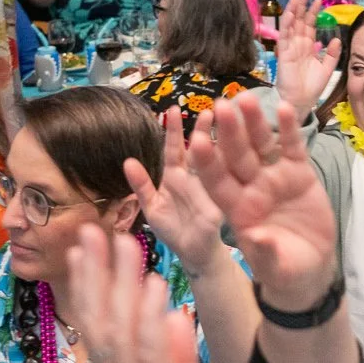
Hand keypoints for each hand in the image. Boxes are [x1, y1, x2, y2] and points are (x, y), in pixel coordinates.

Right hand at [66, 223, 243, 362]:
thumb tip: (172, 318)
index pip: (97, 329)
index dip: (90, 287)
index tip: (85, 248)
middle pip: (101, 323)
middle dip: (96, 274)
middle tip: (91, 229)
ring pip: (124, 335)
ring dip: (124, 287)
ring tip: (127, 243)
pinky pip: (155, 361)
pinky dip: (152, 325)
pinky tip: (157, 293)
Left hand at [122, 108, 225, 270]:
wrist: (193, 253)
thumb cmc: (172, 230)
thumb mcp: (152, 207)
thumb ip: (141, 185)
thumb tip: (128, 161)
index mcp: (174, 177)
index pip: (174, 149)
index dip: (173, 130)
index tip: (173, 108)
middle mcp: (193, 178)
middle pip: (199, 148)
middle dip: (204, 128)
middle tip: (210, 109)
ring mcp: (209, 188)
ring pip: (215, 160)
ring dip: (221, 142)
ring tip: (228, 123)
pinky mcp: (220, 200)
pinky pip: (224, 182)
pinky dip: (230, 167)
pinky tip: (235, 152)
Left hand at [189, 93, 339, 312]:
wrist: (310, 268)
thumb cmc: (284, 271)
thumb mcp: (275, 267)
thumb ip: (264, 251)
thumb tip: (255, 236)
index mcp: (236, 210)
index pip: (216, 181)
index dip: (207, 162)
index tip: (195, 141)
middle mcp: (251, 189)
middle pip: (236, 156)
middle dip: (227, 133)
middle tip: (218, 107)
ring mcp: (275, 179)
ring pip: (261, 146)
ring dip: (253, 123)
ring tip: (245, 99)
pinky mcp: (299, 174)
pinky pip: (291, 148)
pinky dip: (288, 130)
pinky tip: (284, 108)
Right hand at [274, 0, 341, 116]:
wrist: (301, 102)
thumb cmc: (312, 88)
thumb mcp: (327, 69)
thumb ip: (332, 54)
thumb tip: (337, 38)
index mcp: (307, 47)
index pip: (310, 25)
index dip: (314, 12)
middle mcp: (297, 45)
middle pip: (300, 21)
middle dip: (303, 6)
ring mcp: (289, 48)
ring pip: (291, 25)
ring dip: (293, 10)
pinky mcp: (283, 54)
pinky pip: (284, 36)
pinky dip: (287, 24)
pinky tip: (290, 12)